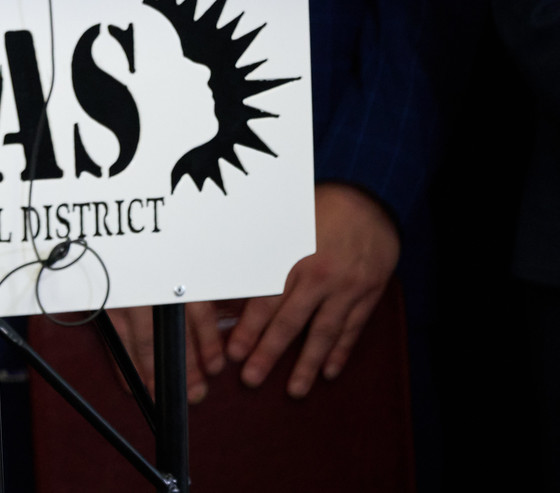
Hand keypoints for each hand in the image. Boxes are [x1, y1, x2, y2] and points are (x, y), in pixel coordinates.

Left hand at [107, 183, 398, 401]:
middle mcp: (320, 277)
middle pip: (290, 322)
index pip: (266, 301)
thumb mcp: (285, 221)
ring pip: (324, 333)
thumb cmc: (318, 209)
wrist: (369, 204)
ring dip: (307, 364)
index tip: (233, 352)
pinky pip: (352, 329)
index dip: (249, 329)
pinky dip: (341, 351)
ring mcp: (346, 289)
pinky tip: (330, 372)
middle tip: (251, 379)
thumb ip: (260, 247)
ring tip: (294, 389)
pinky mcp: (367, 295)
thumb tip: (224, 264)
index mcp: (293, 258)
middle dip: (269, 353)